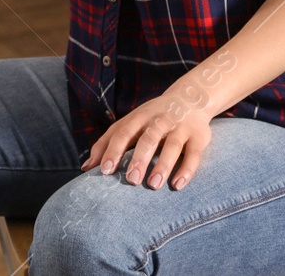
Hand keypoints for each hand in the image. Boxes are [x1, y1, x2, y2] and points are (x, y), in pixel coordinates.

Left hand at [81, 86, 214, 190]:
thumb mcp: (128, 124)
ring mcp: (180, 127)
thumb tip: (85, 168)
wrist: (190, 98)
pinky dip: (187, 169)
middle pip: (148, 139)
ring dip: (163, 165)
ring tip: (153, 185)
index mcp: (138, 117)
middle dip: (139, 159)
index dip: (114, 150)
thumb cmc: (151, 117)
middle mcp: (159, 120)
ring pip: (173, 146)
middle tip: (131, 181)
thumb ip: (107, 143)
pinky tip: (177, 185)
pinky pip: (194, 154)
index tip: (106, 170)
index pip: (123, 133)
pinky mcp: (199, 137)